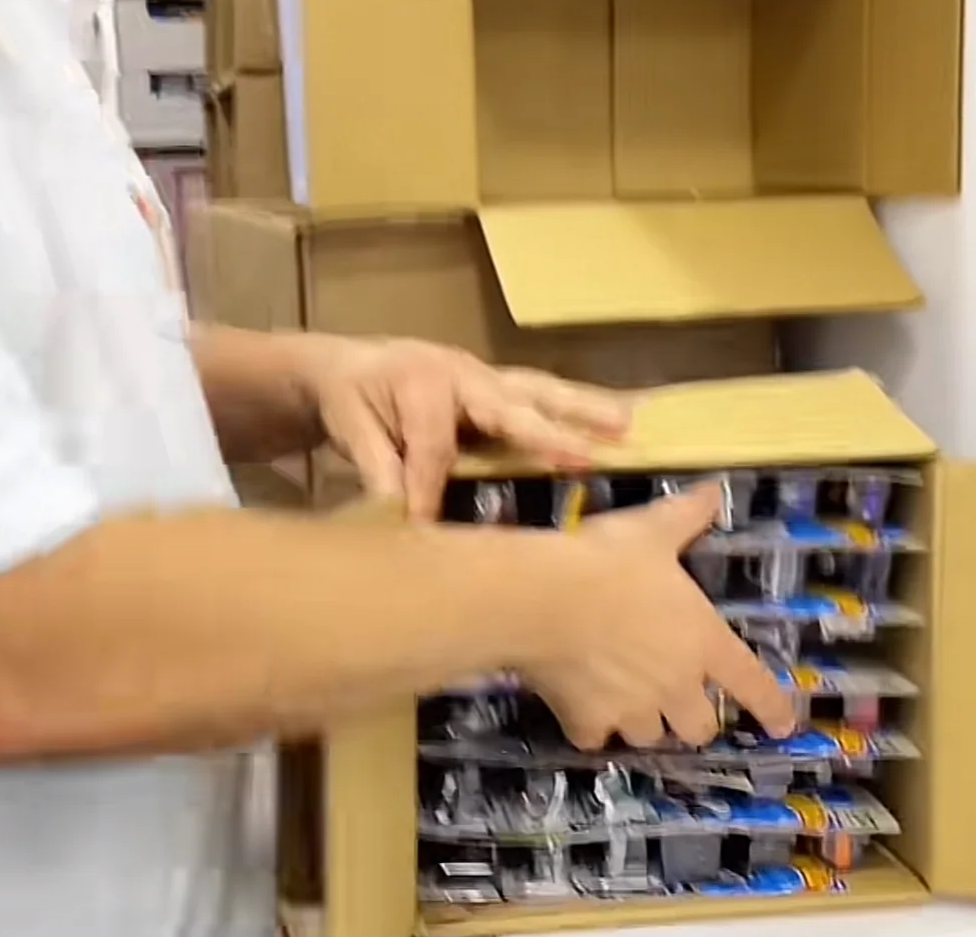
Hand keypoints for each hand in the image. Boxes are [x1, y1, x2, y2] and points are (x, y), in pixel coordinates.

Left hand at [297, 335, 630, 519]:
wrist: (349, 366)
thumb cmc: (351, 399)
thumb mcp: (353, 431)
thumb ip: (378, 471)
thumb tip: (400, 515)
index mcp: (420, 383)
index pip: (434, 449)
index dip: (431, 492)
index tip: (427, 531)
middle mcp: (463, 374)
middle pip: (511, 408)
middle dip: (549, 435)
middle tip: (589, 457)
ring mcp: (487, 378)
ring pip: (541, 393)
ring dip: (584, 411)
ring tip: (626, 427)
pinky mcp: (500, 387)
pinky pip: (543, 395)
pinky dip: (577, 407)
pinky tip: (614, 422)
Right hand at [522, 483, 795, 747]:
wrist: (542, 598)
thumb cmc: (607, 561)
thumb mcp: (652, 530)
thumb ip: (686, 516)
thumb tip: (715, 490)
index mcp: (703, 641)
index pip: (752, 684)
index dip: (772, 707)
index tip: (782, 726)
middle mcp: (676, 685)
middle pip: (700, 728)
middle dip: (692, 719)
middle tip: (676, 702)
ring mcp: (632, 710)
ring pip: (650, 738)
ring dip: (644, 724)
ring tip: (625, 702)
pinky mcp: (588, 723)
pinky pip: (596, 738)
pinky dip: (591, 726)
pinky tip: (579, 707)